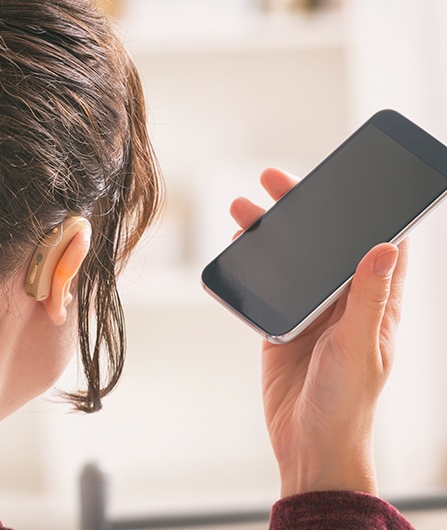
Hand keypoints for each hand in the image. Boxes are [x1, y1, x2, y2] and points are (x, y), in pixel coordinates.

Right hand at [230, 167, 407, 497]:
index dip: (367, 210)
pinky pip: (265, 289)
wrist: (309, 444)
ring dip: (270, 236)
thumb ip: (368, 298)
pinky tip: (237, 250)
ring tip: (245, 211)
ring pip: (290, 262)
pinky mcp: (280, 327)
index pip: (378, 244)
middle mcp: (343, 302)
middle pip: (324, 244)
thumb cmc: (347, 403)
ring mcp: (310, 314)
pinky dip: (251, 268)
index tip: (349, 179)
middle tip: (277, 181)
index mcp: (375, 304)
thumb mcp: (359, 347)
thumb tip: (385, 246)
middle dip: (303, 210)